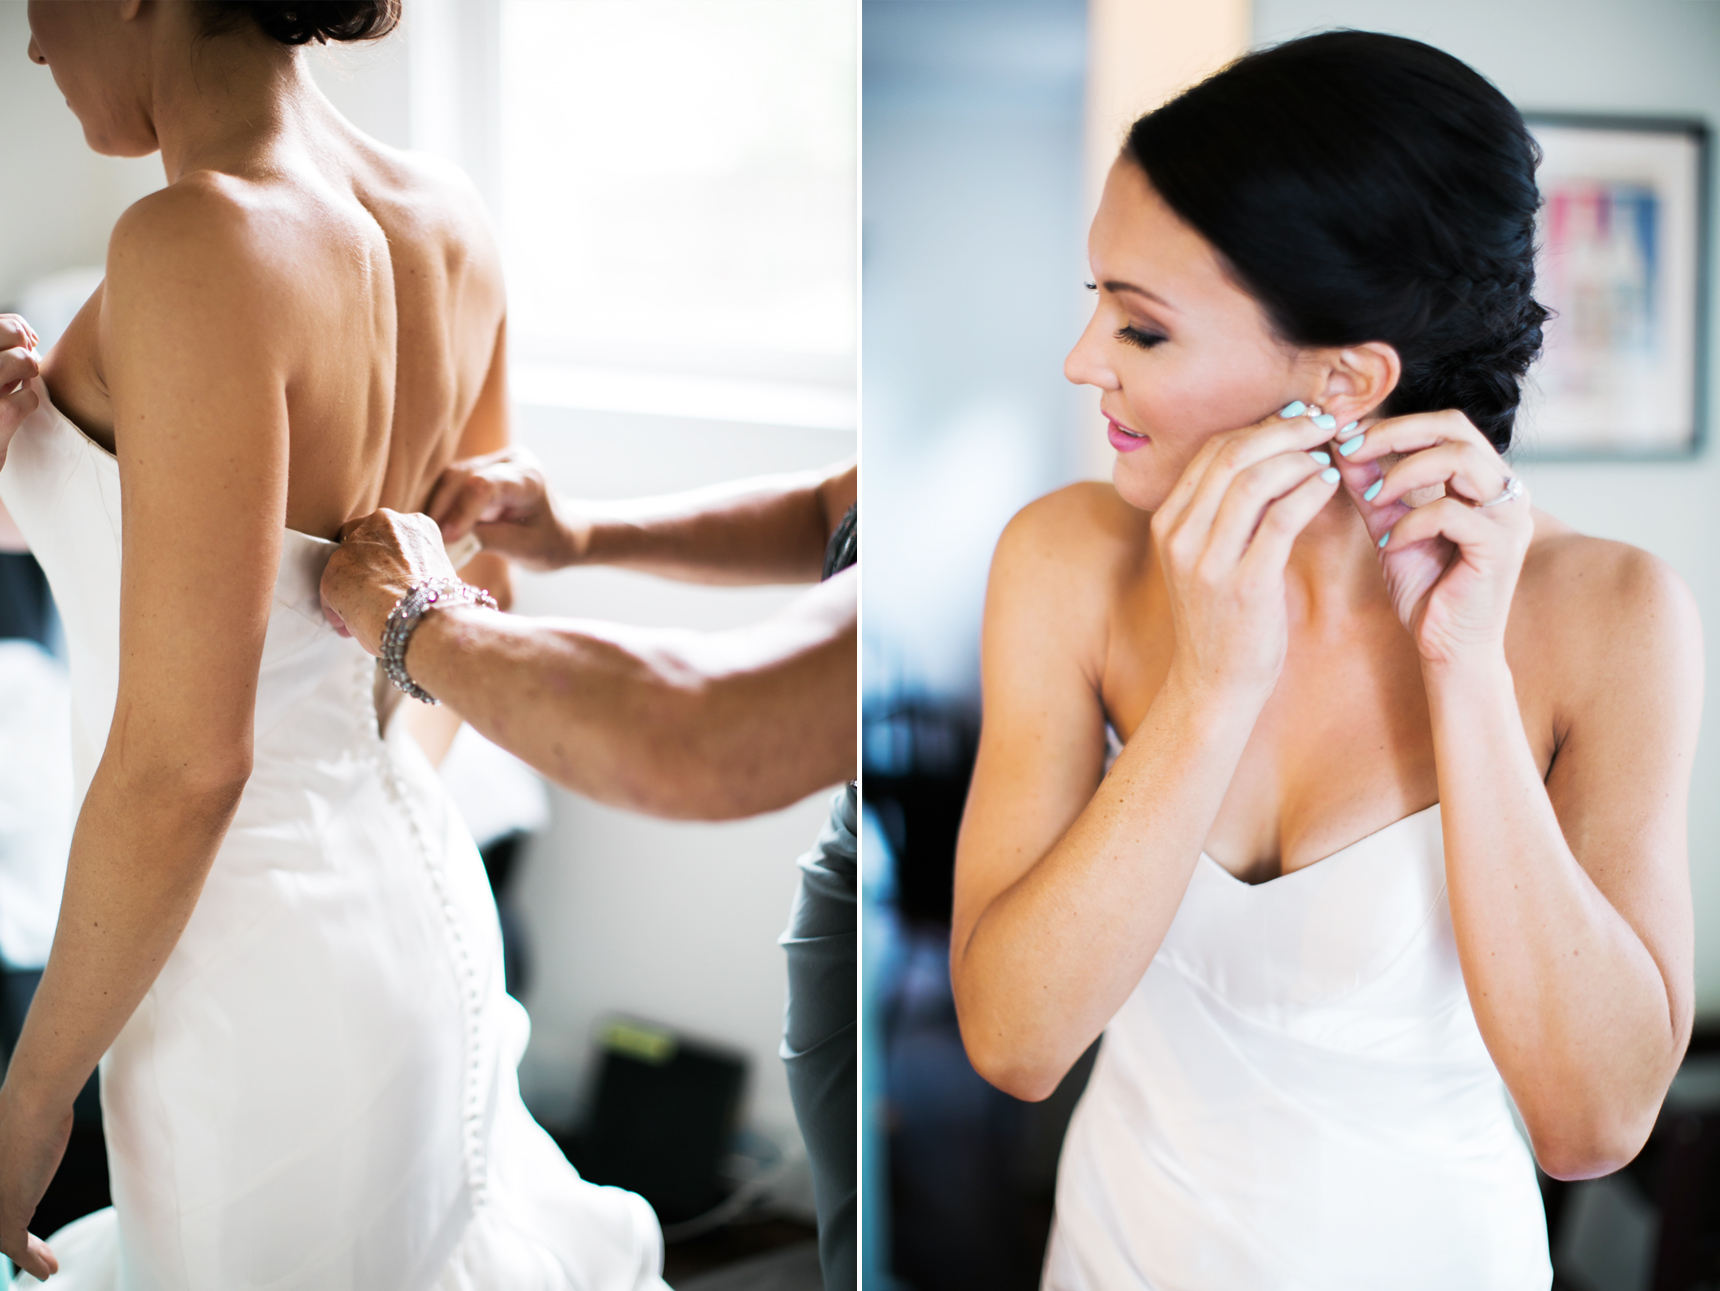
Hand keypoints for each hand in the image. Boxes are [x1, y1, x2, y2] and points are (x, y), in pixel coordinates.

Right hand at [0, 315, 42, 465]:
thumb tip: (28, 337)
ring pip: (23, 360)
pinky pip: (29, 398)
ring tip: (16, 386)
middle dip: (25, 346)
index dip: (16, 327)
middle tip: (25, 365)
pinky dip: (27, 404)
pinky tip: (13, 413)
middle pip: (11, 334)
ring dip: (28, 372)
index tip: (27, 340)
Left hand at [0, 1080, 69, 1280]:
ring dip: (28, 1255)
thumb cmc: (32, 1106)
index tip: (24, 1234)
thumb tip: (32, 1143)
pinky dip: (32, 1261)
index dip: (10, 1224)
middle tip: (38, 1254)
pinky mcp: (5, 1214)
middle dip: (17, 1243)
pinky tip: (48, 1268)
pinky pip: (16, 1247)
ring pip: (4, 1240)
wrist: (34, 1103)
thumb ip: (21, 1153)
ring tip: (49, 1265)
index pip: (0, 1202)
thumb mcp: (22, 1134)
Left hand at [320, 508, 459, 653]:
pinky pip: (330, 590)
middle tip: (373, 595)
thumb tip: (398, 590)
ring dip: (350, 588)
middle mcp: (384, 523)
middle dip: (365, 567)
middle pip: (363, 541)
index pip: (392, 536)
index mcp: (417, 525)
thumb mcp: (437, 575)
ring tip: (364, 616)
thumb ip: (414, 570)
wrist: (425, 619)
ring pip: (345, 565)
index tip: (390, 580)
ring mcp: (357, 544)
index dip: (388, 561)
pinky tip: (354, 625)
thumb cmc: (438, 606)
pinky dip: (338, 609)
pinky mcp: (334, 570)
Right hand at [425, 447, 576, 571]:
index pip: (485, 485)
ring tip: (426, 535)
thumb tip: (444, 541)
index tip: (446, 537)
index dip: (461, 510)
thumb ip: (485, 540)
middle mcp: (510, 461)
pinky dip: (439, 505)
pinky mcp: (479, 470)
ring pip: (450, 478)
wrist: (563, 532)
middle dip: (441, 509)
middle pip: (462, 477)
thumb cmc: (549, 543)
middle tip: (426, 540)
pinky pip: (450, 484)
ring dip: (435, 506)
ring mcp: (493, 462)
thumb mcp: (523, 548)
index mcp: (529, 478)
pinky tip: (432, 526)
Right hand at [1152, 405, 1345, 703]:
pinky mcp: (1244, 585)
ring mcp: (1208, 562)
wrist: (1212, 685)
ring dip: (1299, 456)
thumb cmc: (1220, 620)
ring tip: (1328, 453)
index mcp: (1167, 524)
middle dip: (1283, 429)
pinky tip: (1329, 483)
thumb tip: (1268, 457)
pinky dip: (1309, 491)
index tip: (1296, 417)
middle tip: (1321, 420)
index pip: (1212, 451)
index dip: (1259, 425)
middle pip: (1232, 455)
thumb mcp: (1205, 559)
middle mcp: (1180, 537)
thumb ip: (1222, 512)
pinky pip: (1281, 519)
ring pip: (1254, 480)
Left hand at [1331, 409, 1532, 668]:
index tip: (1348, 439)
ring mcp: (1509, 517)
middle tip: (1352, 450)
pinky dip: (1410, 522)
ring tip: (1374, 498)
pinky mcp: (1500, 547)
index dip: (1395, 425)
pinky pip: (1450, 512)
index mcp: (1485, 481)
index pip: (1447, 425)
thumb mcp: (1390, 527)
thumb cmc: (1427, 589)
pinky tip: (1391, 543)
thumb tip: (1342, 447)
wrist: (1447, 647)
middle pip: (1456, 428)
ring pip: (1459, 459)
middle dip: (1396, 434)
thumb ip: (1372, 488)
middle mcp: (1506, 491)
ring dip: (1404, 473)